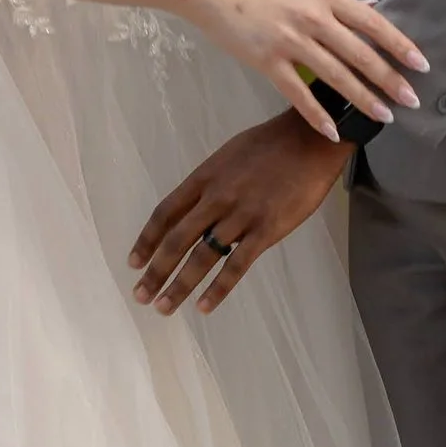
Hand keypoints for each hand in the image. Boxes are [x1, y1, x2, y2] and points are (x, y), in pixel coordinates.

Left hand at [130, 114, 354, 315]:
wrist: (311, 139)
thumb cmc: (271, 145)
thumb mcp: (228, 156)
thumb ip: (209, 184)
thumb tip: (194, 210)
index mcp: (204, 178)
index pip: (165, 213)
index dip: (146, 240)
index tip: (134, 263)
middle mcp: (216, 198)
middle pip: (176, 240)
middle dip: (155, 272)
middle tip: (140, 296)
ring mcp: (241, 215)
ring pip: (202, 257)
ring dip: (180, 285)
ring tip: (164, 307)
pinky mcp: (266, 230)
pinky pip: (237, 266)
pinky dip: (218, 289)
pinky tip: (204, 306)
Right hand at [176, 0, 425, 137]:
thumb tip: (371, 7)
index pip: (372, 23)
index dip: (398, 44)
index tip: (420, 63)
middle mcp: (312, 18)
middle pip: (360, 54)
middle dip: (390, 79)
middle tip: (412, 100)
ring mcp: (290, 41)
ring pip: (335, 76)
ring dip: (363, 99)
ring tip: (384, 117)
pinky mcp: (267, 61)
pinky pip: (297, 93)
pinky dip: (317, 114)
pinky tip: (333, 130)